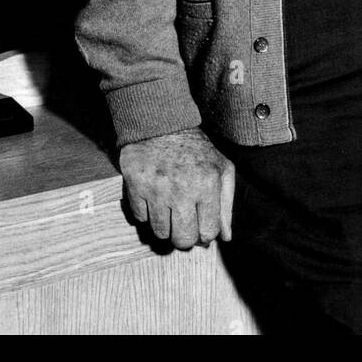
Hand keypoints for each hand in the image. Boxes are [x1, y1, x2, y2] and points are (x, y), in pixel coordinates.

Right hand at [119, 128, 234, 249]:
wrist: (161, 122)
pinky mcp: (135, 185)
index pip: (207, 233)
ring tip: (168, 209)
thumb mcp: (221, 168)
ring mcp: (156, 189)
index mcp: (207, 185)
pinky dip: (146, 212)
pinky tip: (152, 198)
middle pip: (182, 239)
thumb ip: (226, 204)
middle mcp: (182, 190)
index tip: (200, 225)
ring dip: (165, 225)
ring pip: (160, 232)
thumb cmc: (195, 148)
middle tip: (183, 223)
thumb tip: (226, 237)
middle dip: (185, 236)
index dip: (205, 233)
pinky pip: (140, 217)